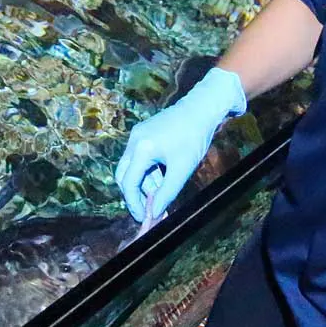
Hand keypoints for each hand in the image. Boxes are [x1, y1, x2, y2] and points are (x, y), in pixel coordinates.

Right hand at [115, 67, 246, 223]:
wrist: (201, 109)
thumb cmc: (194, 137)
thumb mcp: (182, 169)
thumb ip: (166, 193)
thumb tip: (154, 213)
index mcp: (141, 149)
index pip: (129, 183)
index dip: (134, 203)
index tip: (144, 217)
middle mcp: (133, 141)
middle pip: (124, 175)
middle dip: (135, 194)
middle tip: (148, 210)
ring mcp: (137, 136)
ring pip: (133, 168)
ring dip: (144, 184)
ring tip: (161, 195)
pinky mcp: (143, 134)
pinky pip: (139, 158)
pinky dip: (148, 172)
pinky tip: (162, 180)